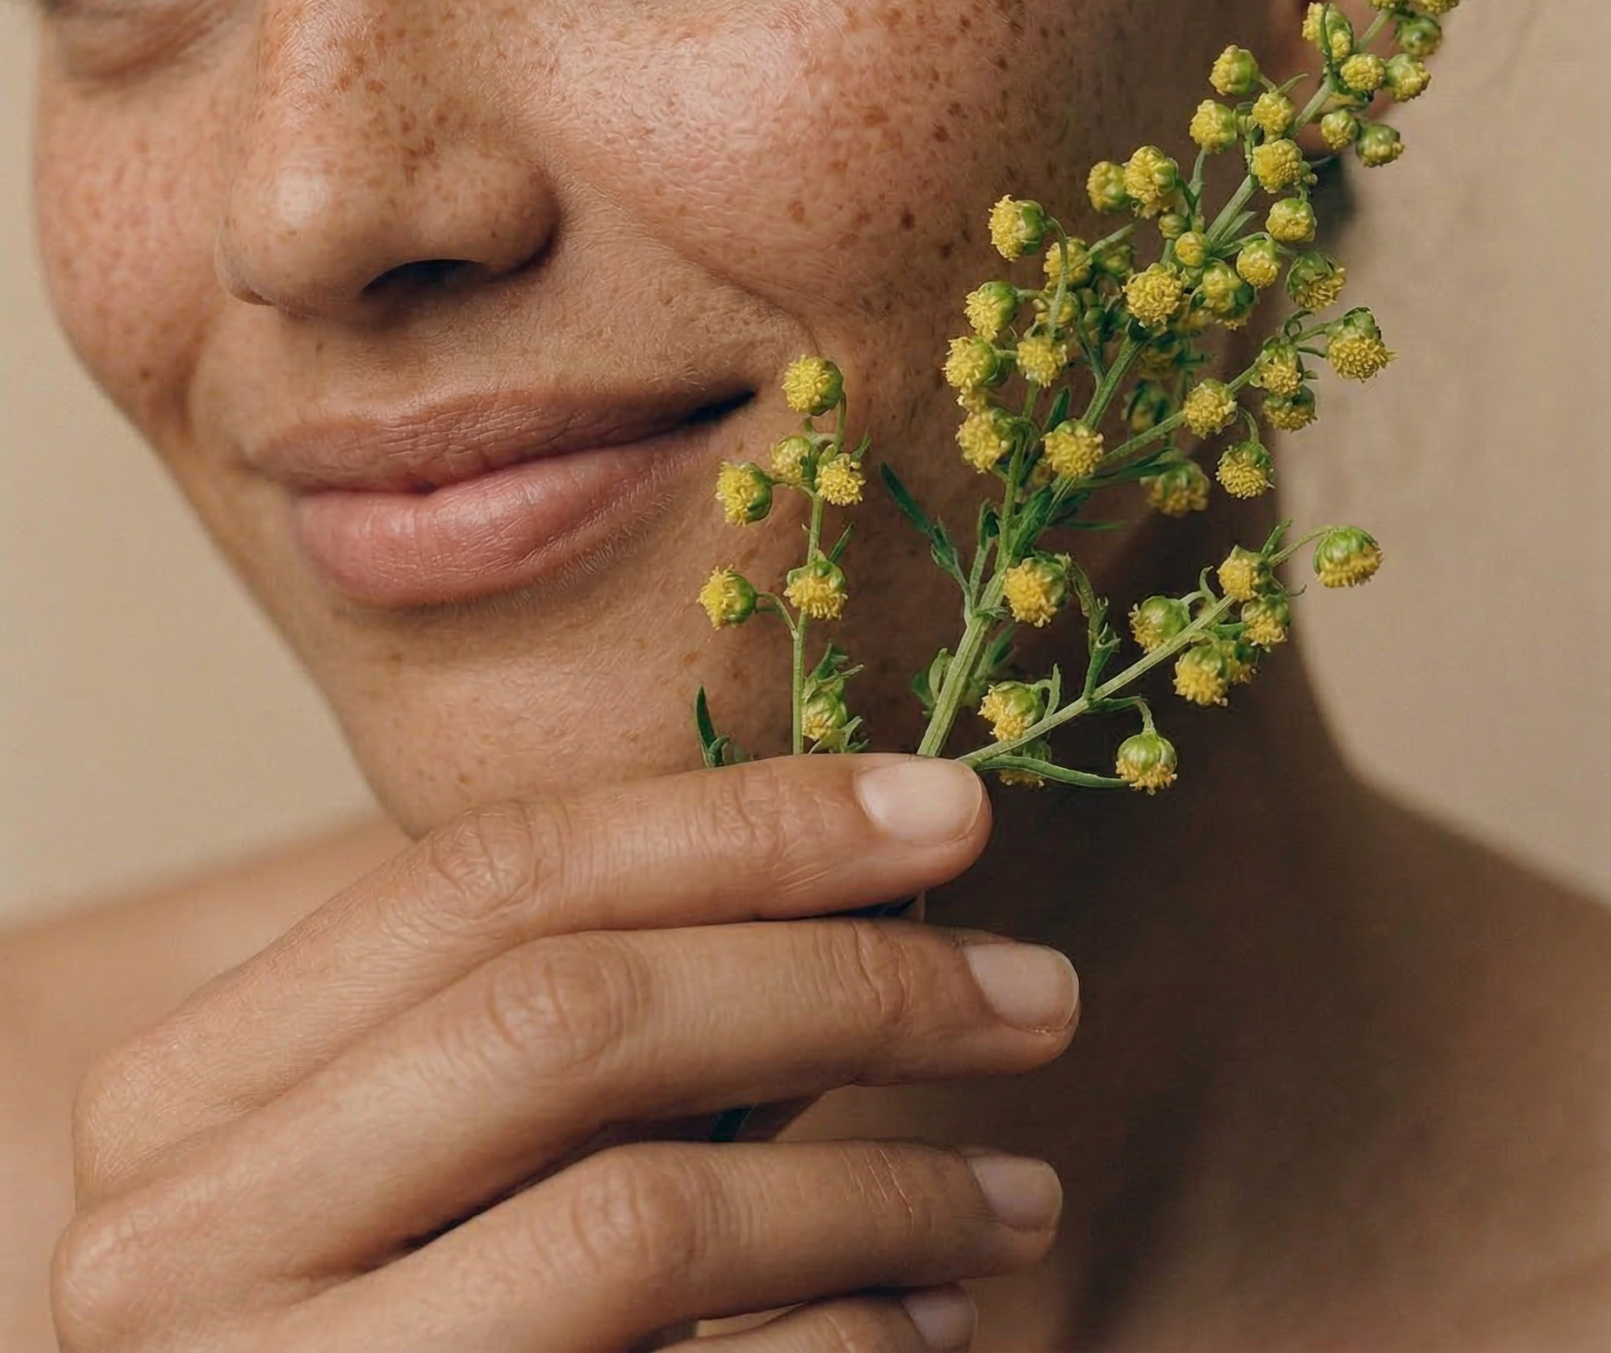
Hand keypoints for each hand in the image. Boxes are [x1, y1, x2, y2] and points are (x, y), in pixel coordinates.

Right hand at [52, 753, 1076, 1349]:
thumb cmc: (359, 1311)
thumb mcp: (392, 1146)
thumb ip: (541, 1031)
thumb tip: (850, 890)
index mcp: (182, 1097)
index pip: (489, 879)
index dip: (739, 823)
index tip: (946, 809)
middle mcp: (181, 1245)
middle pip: (568, 1020)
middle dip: (842, 983)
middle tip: (1040, 991)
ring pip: (638, 1217)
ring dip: (878, 1188)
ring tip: (1018, 1191)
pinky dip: (840, 1337)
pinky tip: (924, 1319)